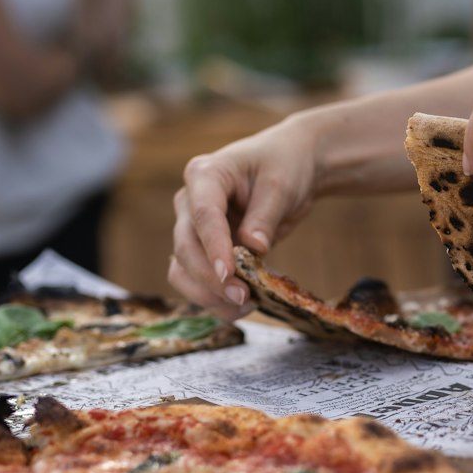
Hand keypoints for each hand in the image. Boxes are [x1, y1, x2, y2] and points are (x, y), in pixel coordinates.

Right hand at [168, 115, 321, 315]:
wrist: (289, 166)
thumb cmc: (284, 166)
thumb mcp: (281, 186)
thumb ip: (265, 217)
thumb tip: (253, 248)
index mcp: (205, 174)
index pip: (203, 215)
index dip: (214, 247)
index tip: (228, 274)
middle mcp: (190, 201)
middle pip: (186, 247)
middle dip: (211, 278)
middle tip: (244, 298)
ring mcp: (192, 226)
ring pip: (182, 268)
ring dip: (207, 294)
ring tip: (244, 307)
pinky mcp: (203, 248)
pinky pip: (196, 279)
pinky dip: (213, 297)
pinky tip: (239, 307)